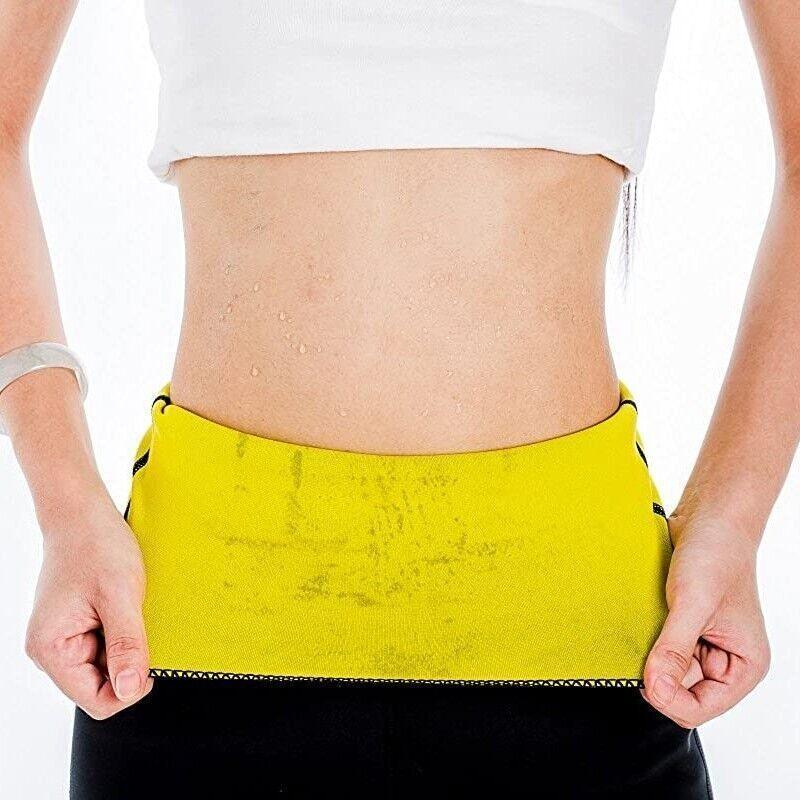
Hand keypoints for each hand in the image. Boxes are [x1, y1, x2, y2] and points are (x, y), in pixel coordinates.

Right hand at [24, 488, 152, 718]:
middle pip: (102, 685)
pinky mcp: (78, 626)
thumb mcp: (121, 597)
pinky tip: (124, 605)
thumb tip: (130, 689)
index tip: (149, 659)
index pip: (96, 701)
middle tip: (136, 622)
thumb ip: (126, 646)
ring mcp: (65, 639)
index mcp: (52, 651)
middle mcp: (52, 651)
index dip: (129, 688)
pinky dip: (122, 629)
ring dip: (126, 642)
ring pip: (107, 664)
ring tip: (127, 607)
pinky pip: (107, 644)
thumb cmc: (96, 546)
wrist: (83, 514)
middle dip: (127, 659)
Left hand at [641, 511, 769, 727]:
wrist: (709, 518)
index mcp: (743, 666)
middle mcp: (724, 661)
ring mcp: (701, 646)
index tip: (644, 677)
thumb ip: (675, 648)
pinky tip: (642, 623)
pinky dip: (645, 642)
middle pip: (678, 694)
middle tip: (640, 648)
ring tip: (646, 628)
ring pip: (665, 672)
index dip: (669, 698)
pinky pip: (658, 650)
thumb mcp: (693, 603)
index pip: (699, 709)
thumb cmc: (716, 554)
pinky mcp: (682, 629)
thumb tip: (655, 688)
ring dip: (650, 657)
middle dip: (657, 676)